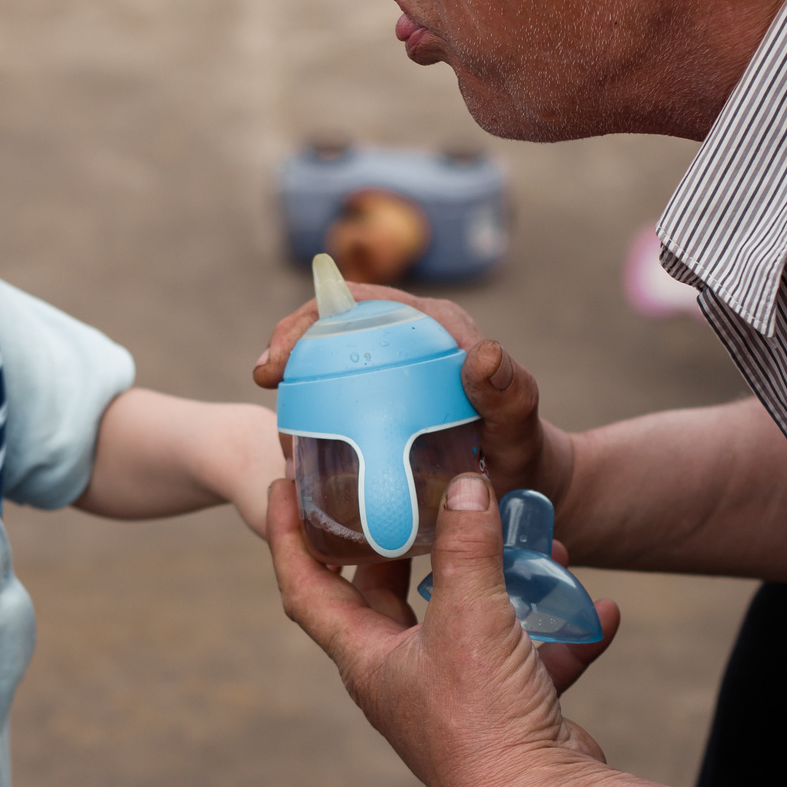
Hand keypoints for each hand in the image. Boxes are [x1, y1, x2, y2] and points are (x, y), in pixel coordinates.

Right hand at [252, 284, 575, 509]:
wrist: (523, 483)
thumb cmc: (523, 451)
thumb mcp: (518, 425)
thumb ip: (510, 393)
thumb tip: (480, 354)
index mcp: (434, 328)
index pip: (362, 302)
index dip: (314, 315)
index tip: (284, 353)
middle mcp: (408, 341)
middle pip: (334, 325)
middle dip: (289, 342)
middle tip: (263, 377)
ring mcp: (392, 373)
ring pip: (329, 362)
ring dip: (293, 381)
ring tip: (275, 424)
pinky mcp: (382, 403)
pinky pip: (337, 398)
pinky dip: (309, 415)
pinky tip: (291, 445)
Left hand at [269, 472, 621, 786]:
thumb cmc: (485, 723)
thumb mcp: (469, 616)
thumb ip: (465, 545)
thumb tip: (465, 485)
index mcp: (368, 659)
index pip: (307, 587)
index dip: (290, 533)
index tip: (284, 482)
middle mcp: (404, 679)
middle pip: (389, 598)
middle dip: (405, 546)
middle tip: (419, 495)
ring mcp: (458, 699)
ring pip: (472, 622)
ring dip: (502, 581)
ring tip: (535, 541)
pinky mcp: (509, 714)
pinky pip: (532, 659)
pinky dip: (562, 633)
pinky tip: (597, 611)